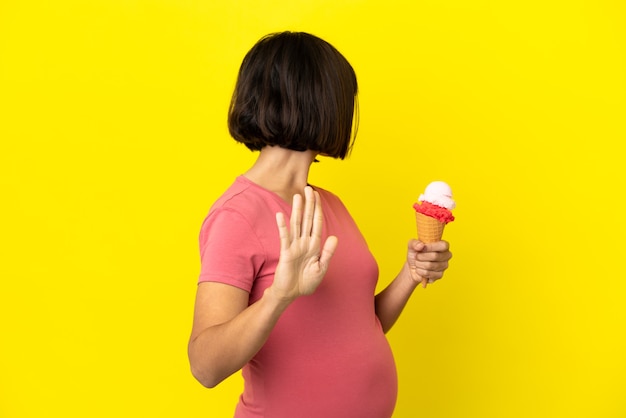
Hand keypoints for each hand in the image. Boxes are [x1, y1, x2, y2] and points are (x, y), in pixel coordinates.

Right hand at [268, 187, 337, 302]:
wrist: (291, 294)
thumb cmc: (305, 282)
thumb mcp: (321, 268)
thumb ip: (328, 253)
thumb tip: (334, 237)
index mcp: (314, 245)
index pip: (317, 223)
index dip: (317, 209)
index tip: (317, 196)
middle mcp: (304, 242)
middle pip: (307, 219)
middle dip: (309, 204)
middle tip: (308, 188)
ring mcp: (294, 246)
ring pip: (296, 224)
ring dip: (297, 210)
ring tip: (297, 197)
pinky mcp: (286, 253)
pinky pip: (284, 237)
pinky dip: (282, 226)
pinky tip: (280, 215)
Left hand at [406, 239, 451, 286]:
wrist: (412, 267)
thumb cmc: (415, 253)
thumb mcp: (412, 245)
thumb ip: (414, 243)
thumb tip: (421, 245)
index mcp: (443, 245)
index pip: (443, 245)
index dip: (431, 247)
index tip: (422, 248)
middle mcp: (446, 255)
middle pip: (435, 256)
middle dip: (421, 256)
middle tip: (416, 256)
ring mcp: (444, 266)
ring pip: (430, 265)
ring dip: (419, 264)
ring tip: (417, 262)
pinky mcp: (440, 275)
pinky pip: (428, 273)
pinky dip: (420, 271)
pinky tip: (420, 269)